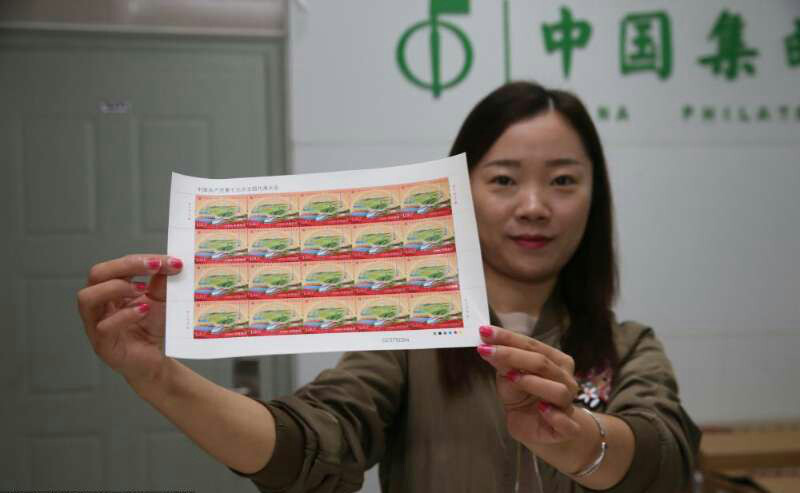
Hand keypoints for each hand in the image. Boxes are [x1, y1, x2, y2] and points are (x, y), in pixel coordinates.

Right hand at [77, 254, 182, 385]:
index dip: (140, 260)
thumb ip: (162, 282)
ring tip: (142, 289)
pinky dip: (124, 315)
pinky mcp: (102, 345)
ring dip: (116, 287)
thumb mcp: (160, 301)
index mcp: (109, 289)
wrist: (155, 362)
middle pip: (96, 274)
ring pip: (87, 297)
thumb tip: (172, 262)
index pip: (116, 266)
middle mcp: (98, 304)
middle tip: (155, 266)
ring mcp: (95, 325)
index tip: (168, 261)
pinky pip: (103, 326)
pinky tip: (144, 311)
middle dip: (126, 266)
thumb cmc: (152, 329)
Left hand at [477, 325, 580, 446]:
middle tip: (487, 350)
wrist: (535, 428)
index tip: (485, 332)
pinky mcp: (567, 429)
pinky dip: (554, 415)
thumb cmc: (524, 397)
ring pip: (558, 390)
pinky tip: (541, 409)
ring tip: (511, 377)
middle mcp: (566, 380)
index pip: (532, 345)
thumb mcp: (509, 377)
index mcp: (556, 361)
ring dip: (533, 382)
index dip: (508, 338)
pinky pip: (566, 422)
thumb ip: (503, 363)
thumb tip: (487, 345)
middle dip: (512, 355)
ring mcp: (568, 404)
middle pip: (542, 363)